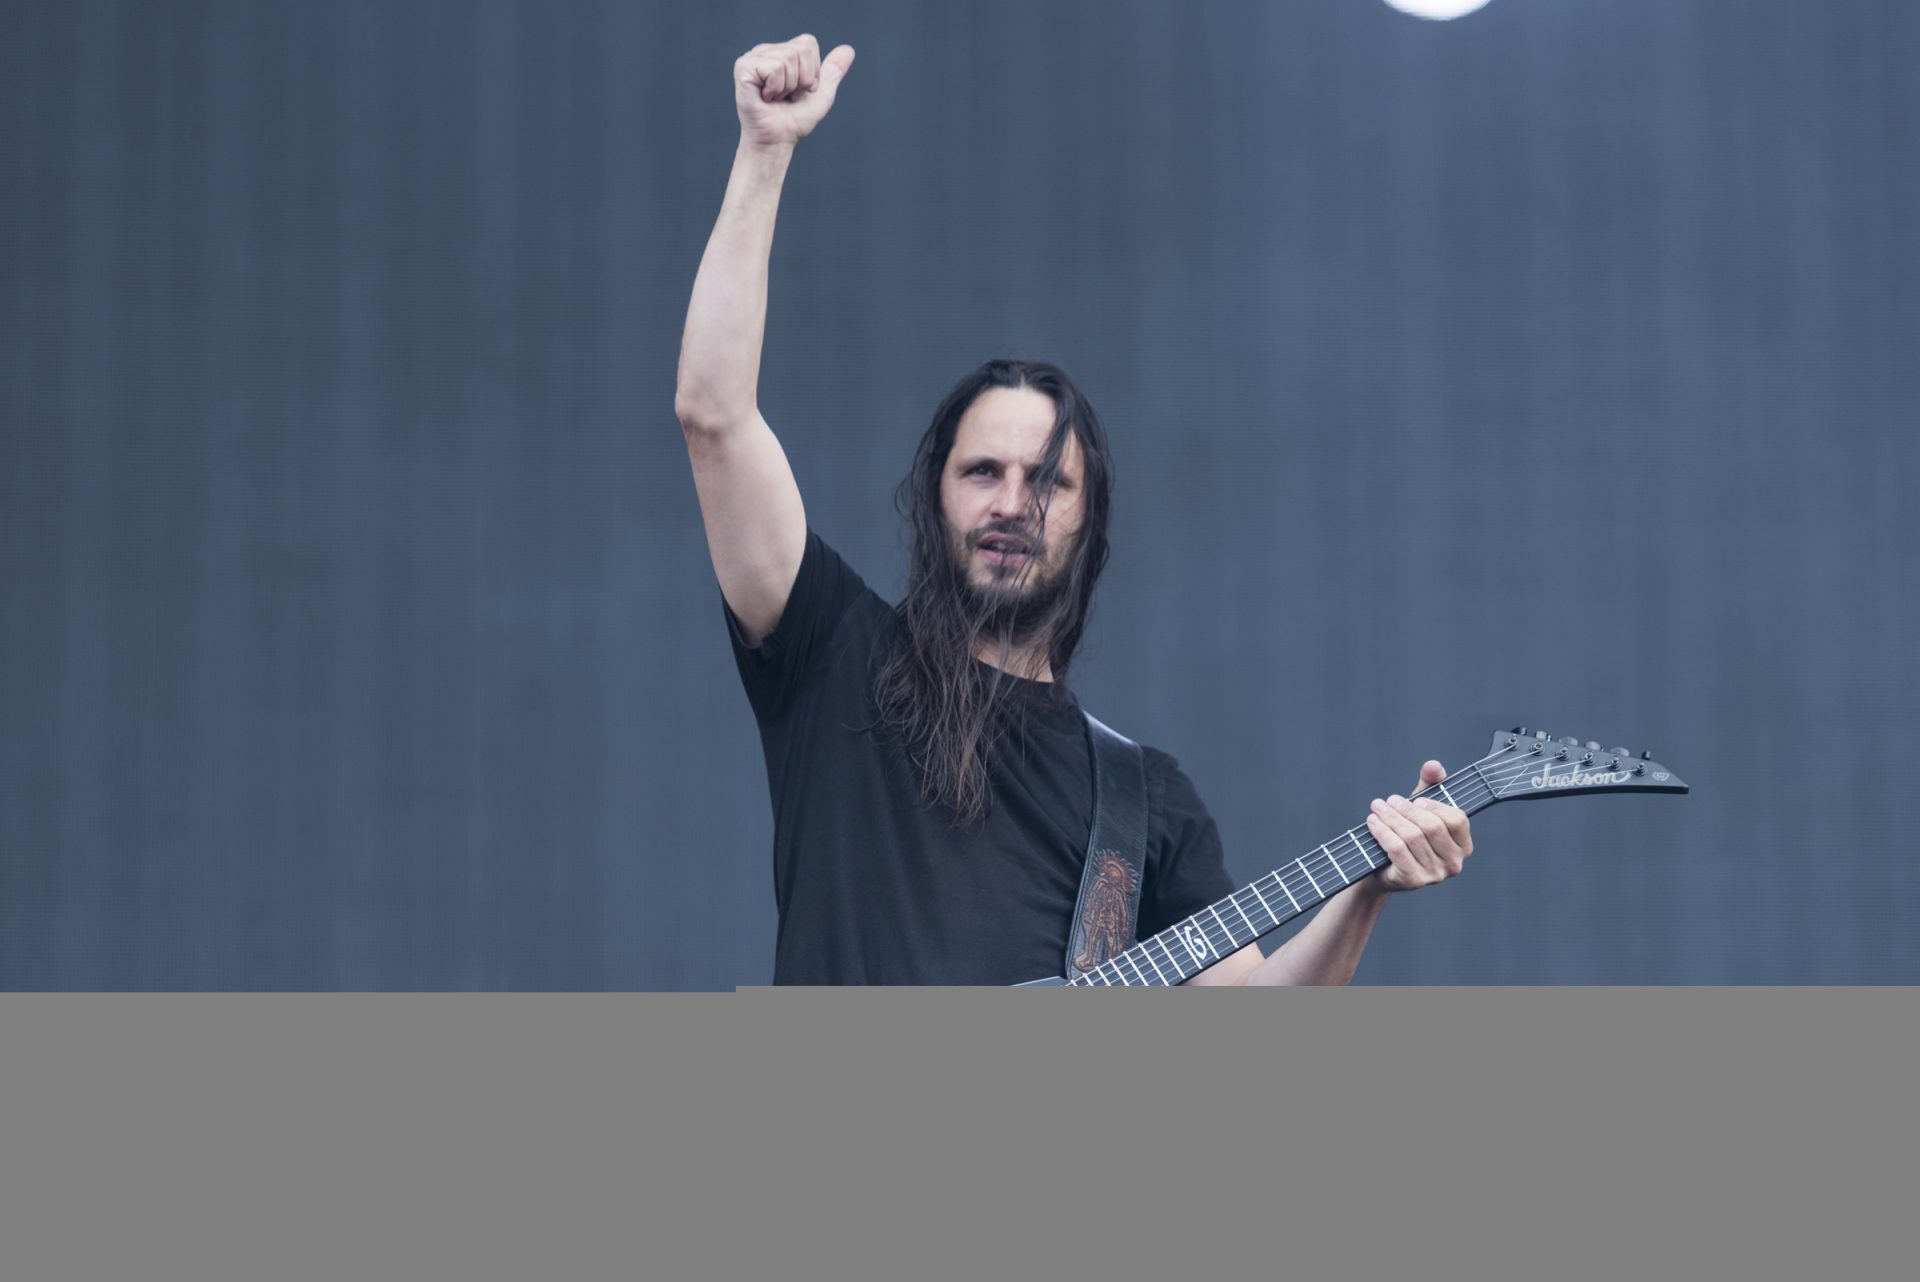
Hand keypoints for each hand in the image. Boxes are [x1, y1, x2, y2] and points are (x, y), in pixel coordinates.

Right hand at [734, 35, 855, 148]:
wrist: (777, 140)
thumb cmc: (794, 120)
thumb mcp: (821, 93)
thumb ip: (833, 71)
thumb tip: (849, 49)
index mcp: (781, 52)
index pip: (808, 43)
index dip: (812, 71)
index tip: (800, 89)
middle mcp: (765, 50)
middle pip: (801, 50)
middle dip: (802, 79)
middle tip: (787, 96)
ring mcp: (752, 57)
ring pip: (788, 59)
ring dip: (788, 86)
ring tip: (776, 98)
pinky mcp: (743, 68)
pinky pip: (775, 68)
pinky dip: (777, 88)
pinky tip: (765, 98)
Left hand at [1364, 760, 1472, 893]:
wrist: (1382, 870)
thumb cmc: (1407, 836)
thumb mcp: (1420, 809)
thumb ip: (1430, 785)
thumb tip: (1433, 766)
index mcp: (1463, 846)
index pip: (1457, 819)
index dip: (1434, 805)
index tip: (1415, 799)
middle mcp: (1454, 864)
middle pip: (1432, 827)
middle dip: (1407, 809)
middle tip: (1389, 800)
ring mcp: (1435, 875)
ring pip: (1412, 837)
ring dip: (1390, 818)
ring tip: (1377, 808)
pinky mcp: (1413, 881)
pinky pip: (1397, 849)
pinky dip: (1382, 832)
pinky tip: (1372, 822)